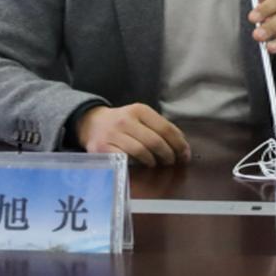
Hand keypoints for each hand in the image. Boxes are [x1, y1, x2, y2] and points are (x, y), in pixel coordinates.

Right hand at [76, 104, 190, 166]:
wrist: (91, 123)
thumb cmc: (122, 123)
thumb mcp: (140, 117)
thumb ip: (159, 128)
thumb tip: (181, 147)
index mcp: (139, 110)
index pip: (166, 128)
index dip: (179, 144)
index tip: (185, 155)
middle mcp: (126, 120)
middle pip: (155, 141)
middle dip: (168, 155)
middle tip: (171, 162)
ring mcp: (113, 134)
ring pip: (141, 151)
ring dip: (153, 161)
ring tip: (155, 164)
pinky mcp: (103, 147)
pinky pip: (125, 159)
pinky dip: (136, 165)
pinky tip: (139, 166)